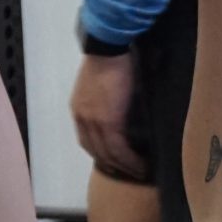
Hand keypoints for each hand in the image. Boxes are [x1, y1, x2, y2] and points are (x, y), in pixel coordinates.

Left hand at [70, 48, 148, 180]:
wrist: (109, 48)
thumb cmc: (112, 58)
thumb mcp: (104, 84)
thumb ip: (110, 101)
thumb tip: (123, 110)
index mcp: (80, 109)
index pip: (88, 140)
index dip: (102, 153)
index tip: (117, 162)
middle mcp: (82, 118)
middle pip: (96, 151)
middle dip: (113, 165)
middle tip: (130, 172)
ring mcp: (93, 122)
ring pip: (108, 154)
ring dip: (124, 167)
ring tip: (140, 173)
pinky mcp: (108, 122)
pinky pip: (118, 149)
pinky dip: (130, 160)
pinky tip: (142, 166)